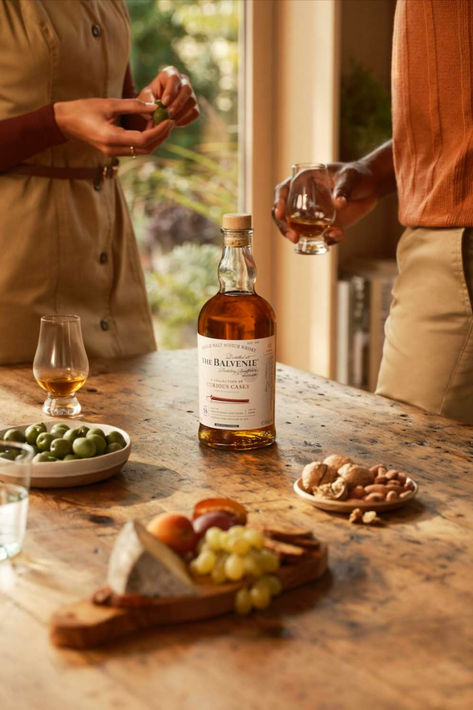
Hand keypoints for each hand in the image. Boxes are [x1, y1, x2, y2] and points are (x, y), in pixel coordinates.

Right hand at [54, 98, 174, 156]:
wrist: (66, 122)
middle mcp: (114, 149)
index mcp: (111, 138)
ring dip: (155, 139)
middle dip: (161, 136)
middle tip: (170, 121)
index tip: (169, 120)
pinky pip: (136, 148)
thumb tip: (156, 106)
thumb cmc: (85, 109)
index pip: (143, 140)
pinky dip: (146, 139)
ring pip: (142, 151)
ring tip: (162, 123)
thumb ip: (133, 106)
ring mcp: (114, 153)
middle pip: (146, 149)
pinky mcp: (114, 151)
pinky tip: (151, 126)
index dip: (159, 131)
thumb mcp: (109, 103)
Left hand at [137, 65, 199, 127]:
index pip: (174, 78)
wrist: (155, 109)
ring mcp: (191, 94)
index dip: (171, 90)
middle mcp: (183, 81)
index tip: (164, 103)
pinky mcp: (194, 106)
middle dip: (178, 103)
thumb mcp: (144, 98)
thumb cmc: (148, 100)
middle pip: (187, 89)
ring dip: (181, 113)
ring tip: (169, 121)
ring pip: (192, 102)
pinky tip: (174, 123)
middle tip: (168, 114)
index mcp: (170, 74)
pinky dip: (185, 120)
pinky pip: (194, 113)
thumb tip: (156, 108)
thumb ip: (148, 101)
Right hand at [272, 160, 378, 244]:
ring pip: (298, 229)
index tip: (280, 213)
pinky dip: (327, 240)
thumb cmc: (358, 175)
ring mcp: (312, 215)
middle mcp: (303, 199)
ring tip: (326, 237)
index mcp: (303, 181)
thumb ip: (344, 188)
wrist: (372, 187)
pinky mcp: (324, 226)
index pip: (282, 191)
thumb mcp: (350, 177)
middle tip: (294, 238)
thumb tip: (339, 204)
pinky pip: (319, 237)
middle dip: (285, 228)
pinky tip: (339, 234)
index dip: (278, 203)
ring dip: (305, 238)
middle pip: (284, 215)